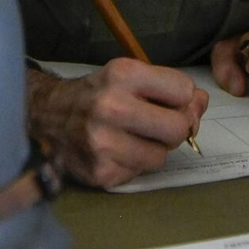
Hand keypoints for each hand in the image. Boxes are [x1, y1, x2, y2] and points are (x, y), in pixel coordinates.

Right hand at [26, 60, 207, 189]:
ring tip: (133, 137)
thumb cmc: (97, 94)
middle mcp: (112, 107)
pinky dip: (134, 164)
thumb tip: (201, 104)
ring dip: (154, 149)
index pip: (184, 90)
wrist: (47, 116)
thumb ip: (170, 87)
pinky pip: (140, 173)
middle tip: (158, 125)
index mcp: (123, 75)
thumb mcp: (130, 76)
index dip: (182, 98)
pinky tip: (117, 151)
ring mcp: (104, 144)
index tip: (168, 101)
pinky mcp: (100, 172)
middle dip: (175, 128)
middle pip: (178, 128)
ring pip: (162, 156)